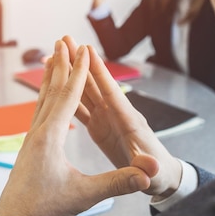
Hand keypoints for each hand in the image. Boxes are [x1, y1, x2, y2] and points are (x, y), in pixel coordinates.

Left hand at [0, 41, 153, 215]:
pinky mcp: (28, 148)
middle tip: (62, 41)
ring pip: (41, 101)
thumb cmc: (44, 210)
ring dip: (50, 79)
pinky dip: (44, 98)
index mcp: (50, 137)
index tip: (83, 48)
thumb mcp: (83, 196)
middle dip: (60, 65)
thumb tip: (145, 178)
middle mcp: (37, 132)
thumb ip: (116, 184)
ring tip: (52, 61)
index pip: (68, 96)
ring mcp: (29, 140)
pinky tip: (45, 100)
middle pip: (51, 91)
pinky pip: (37, 114)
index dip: (79, 71)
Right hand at [62, 36, 182, 198]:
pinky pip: (80, 107)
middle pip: (95, 83)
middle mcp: (116, 113)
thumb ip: (147, 169)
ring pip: (85, 91)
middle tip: (65, 39)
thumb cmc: (158, 174)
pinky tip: (54, 85)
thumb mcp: (153, 174)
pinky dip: (67, 95)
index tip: (87, 50)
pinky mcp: (99, 126)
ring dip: (71, 73)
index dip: (100, 72)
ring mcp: (107, 118)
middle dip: (80, 61)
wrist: (159, 176)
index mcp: (128, 121)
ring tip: (55, 55)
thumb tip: (150, 166)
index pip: (112, 93)